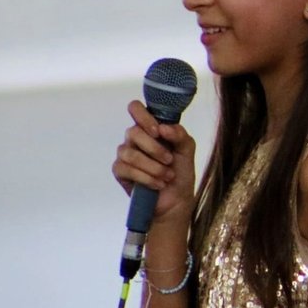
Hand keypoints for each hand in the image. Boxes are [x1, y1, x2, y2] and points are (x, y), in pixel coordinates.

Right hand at [112, 99, 196, 227]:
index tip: (158, 131)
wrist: (177, 199)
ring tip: (167, 176)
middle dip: (155, 149)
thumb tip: (163, 128)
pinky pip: (126, 169)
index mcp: (150, 127)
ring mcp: (125, 154)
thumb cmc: (180, 171)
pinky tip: (158, 184)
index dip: (143, 116)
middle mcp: (135, 138)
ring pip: (130, 153)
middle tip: (169, 160)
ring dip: (153, 167)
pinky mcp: (120, 171)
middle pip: (133, 132)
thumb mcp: (187, 149)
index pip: (135, 108)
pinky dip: (146, 178)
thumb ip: (179, 134)